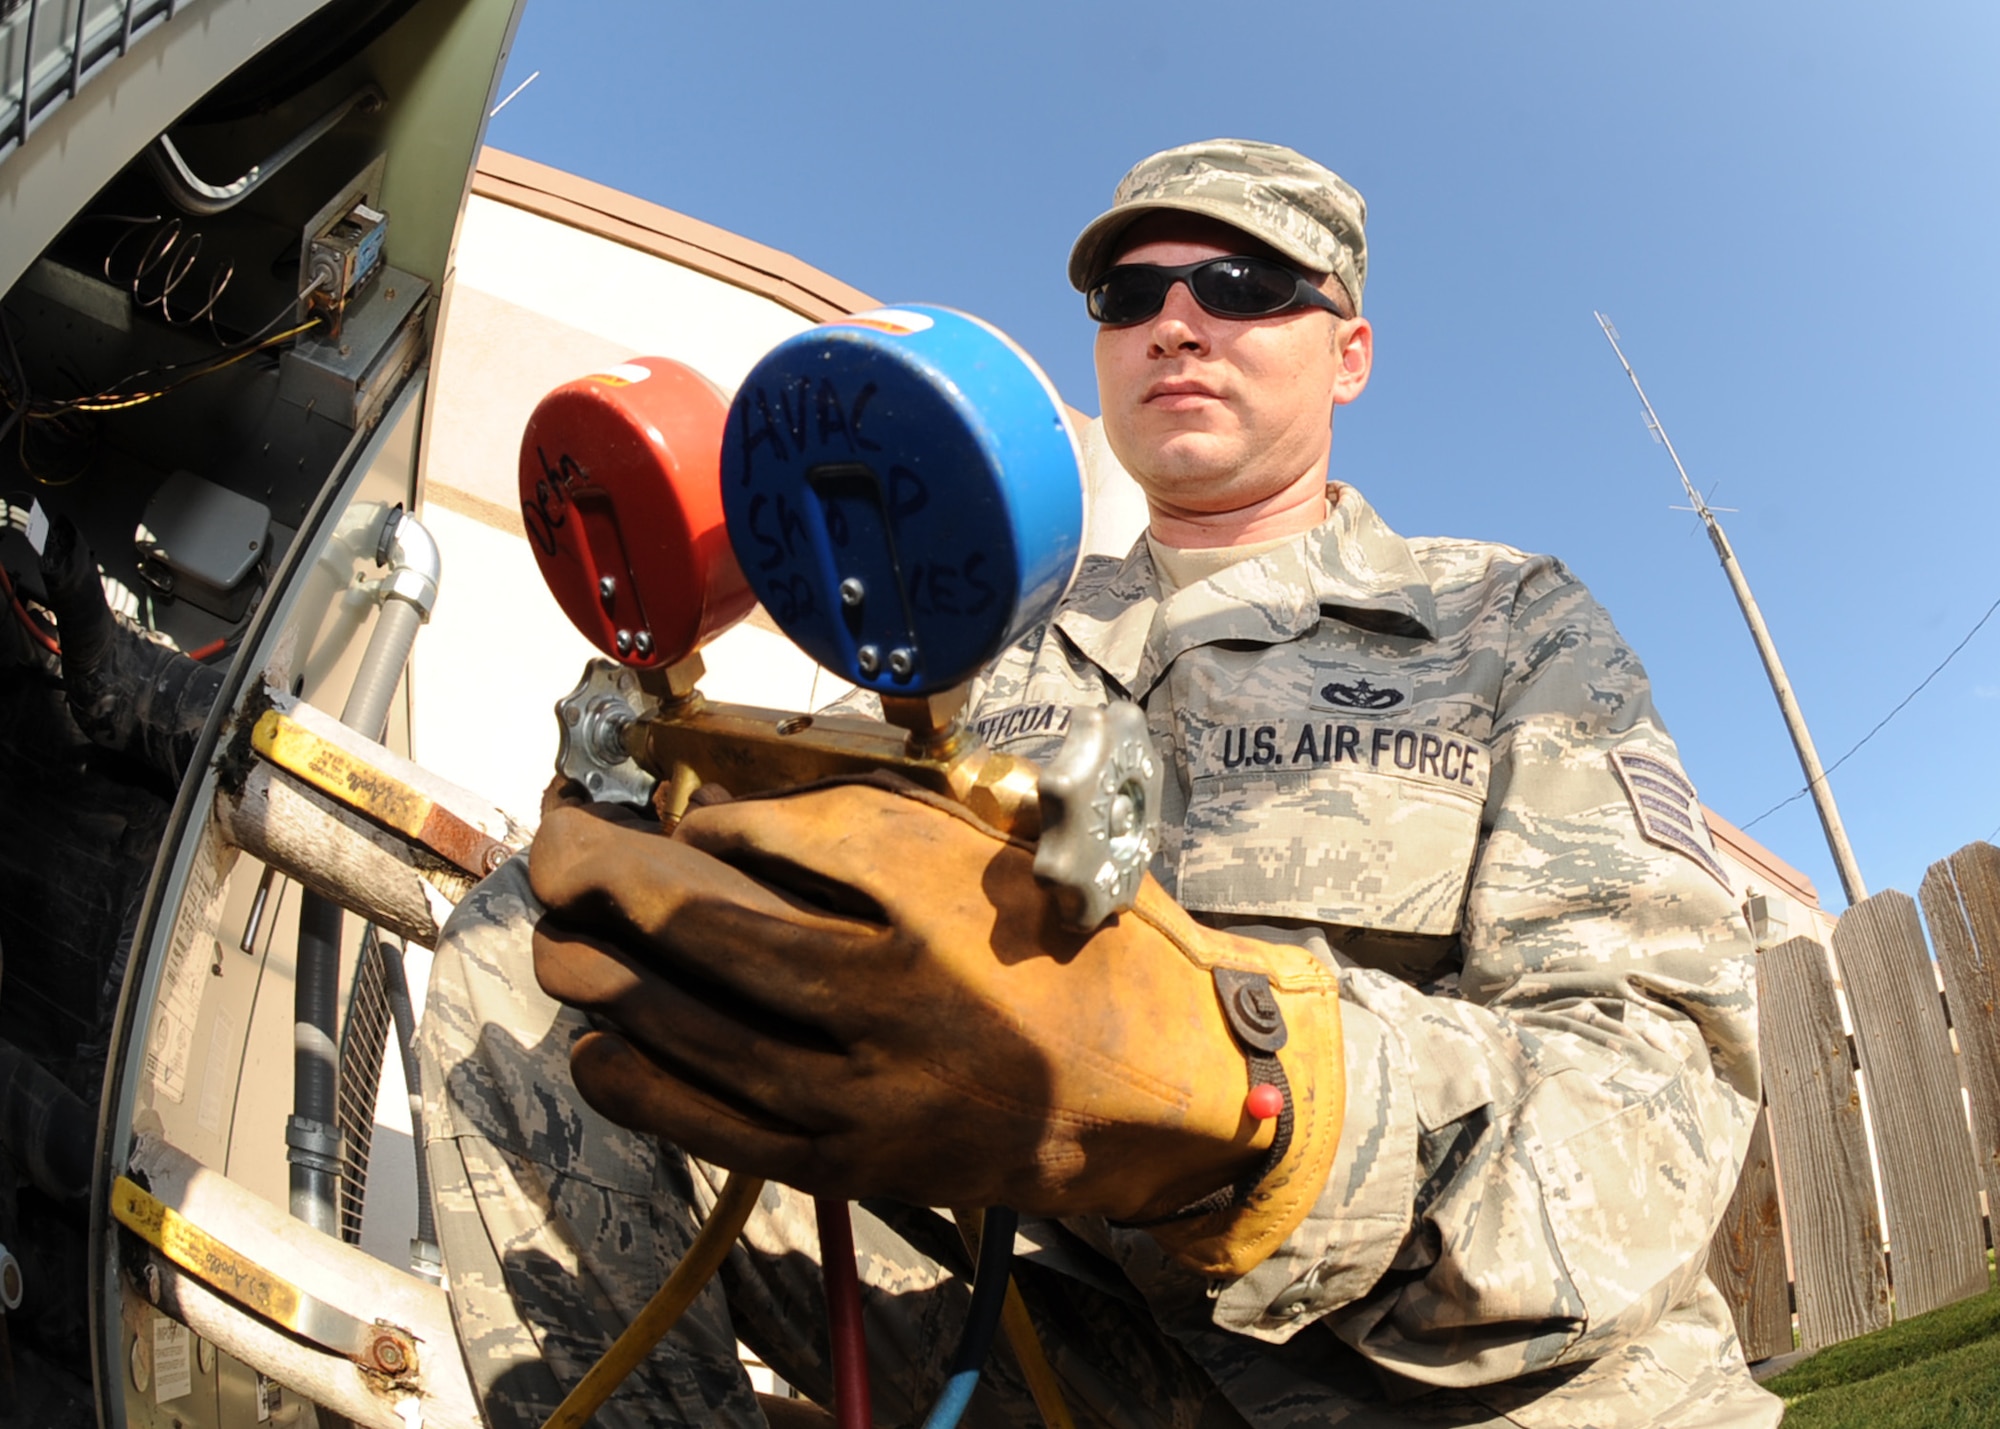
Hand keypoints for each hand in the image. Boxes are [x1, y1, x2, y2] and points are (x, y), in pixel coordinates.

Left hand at [529, 778, 1343, 1276]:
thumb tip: (733, 825)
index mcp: (937, 909)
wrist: (1154, 1093)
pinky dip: (642, 1085)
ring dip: (604, 983)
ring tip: (557, 943)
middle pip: (705, 937)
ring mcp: (865, 1097)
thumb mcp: (999, 859)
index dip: (693, 826)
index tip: (651, 811)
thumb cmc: (1081, 953)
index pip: (775, 848)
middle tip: (554, 852)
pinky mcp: (852, 1166)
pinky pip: (714, 1128)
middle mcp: (892, 1004)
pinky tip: (599, 1047)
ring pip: (691, 1035)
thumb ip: (873, 834)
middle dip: (607, 890)